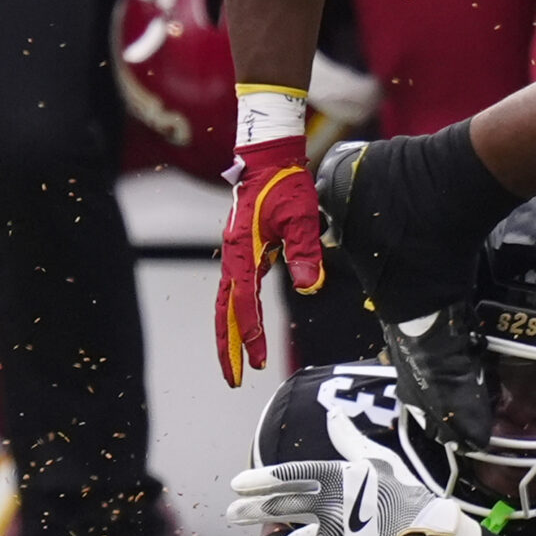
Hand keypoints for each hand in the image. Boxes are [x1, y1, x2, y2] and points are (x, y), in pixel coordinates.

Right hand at [218, 133, 319, 386]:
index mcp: (243, 249)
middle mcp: (233, 255)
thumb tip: (310, 288)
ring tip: (240, 361)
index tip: (257, 359)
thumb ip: (304, 252)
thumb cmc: (286, 184)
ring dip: (233, 332)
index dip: (250, 332)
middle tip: (234, 378)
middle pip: (224, 311)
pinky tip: (250, 326)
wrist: (270, 158)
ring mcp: (236, 253)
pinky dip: (240, 311)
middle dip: (228, 346)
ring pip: (227, 302)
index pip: (243, 301)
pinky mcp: (243, 249)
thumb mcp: (301, 216)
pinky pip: (238, 287)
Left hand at [230, 458, 471, 535]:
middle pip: (284, 505)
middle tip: (231, 511)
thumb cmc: (407, 497)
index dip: (262, 480)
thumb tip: (332, 415)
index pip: (294, 476)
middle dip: (253, 508)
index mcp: (344, 477)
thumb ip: (350, 441)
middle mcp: (337, 505)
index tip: (236, 485)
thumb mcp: (380, 462)